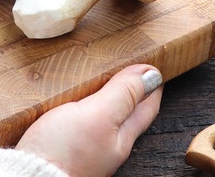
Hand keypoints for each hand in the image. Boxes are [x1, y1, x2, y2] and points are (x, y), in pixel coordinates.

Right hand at [16, 64, 162, 176]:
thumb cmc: (64, 152)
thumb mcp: (99, 115)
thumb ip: (123, 94)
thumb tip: (152, 75)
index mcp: (122, 137)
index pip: (146, 106)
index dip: (150, 84)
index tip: (152, 63)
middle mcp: (106, 146)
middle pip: (126, 113)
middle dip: (131, 91)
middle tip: (130, 67)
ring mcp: (85, 149)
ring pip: (102, 118)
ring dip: (104, 98)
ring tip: (101, 78)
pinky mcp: (62, 149)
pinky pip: (79, 124)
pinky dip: (80, 109)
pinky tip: (70, 103)